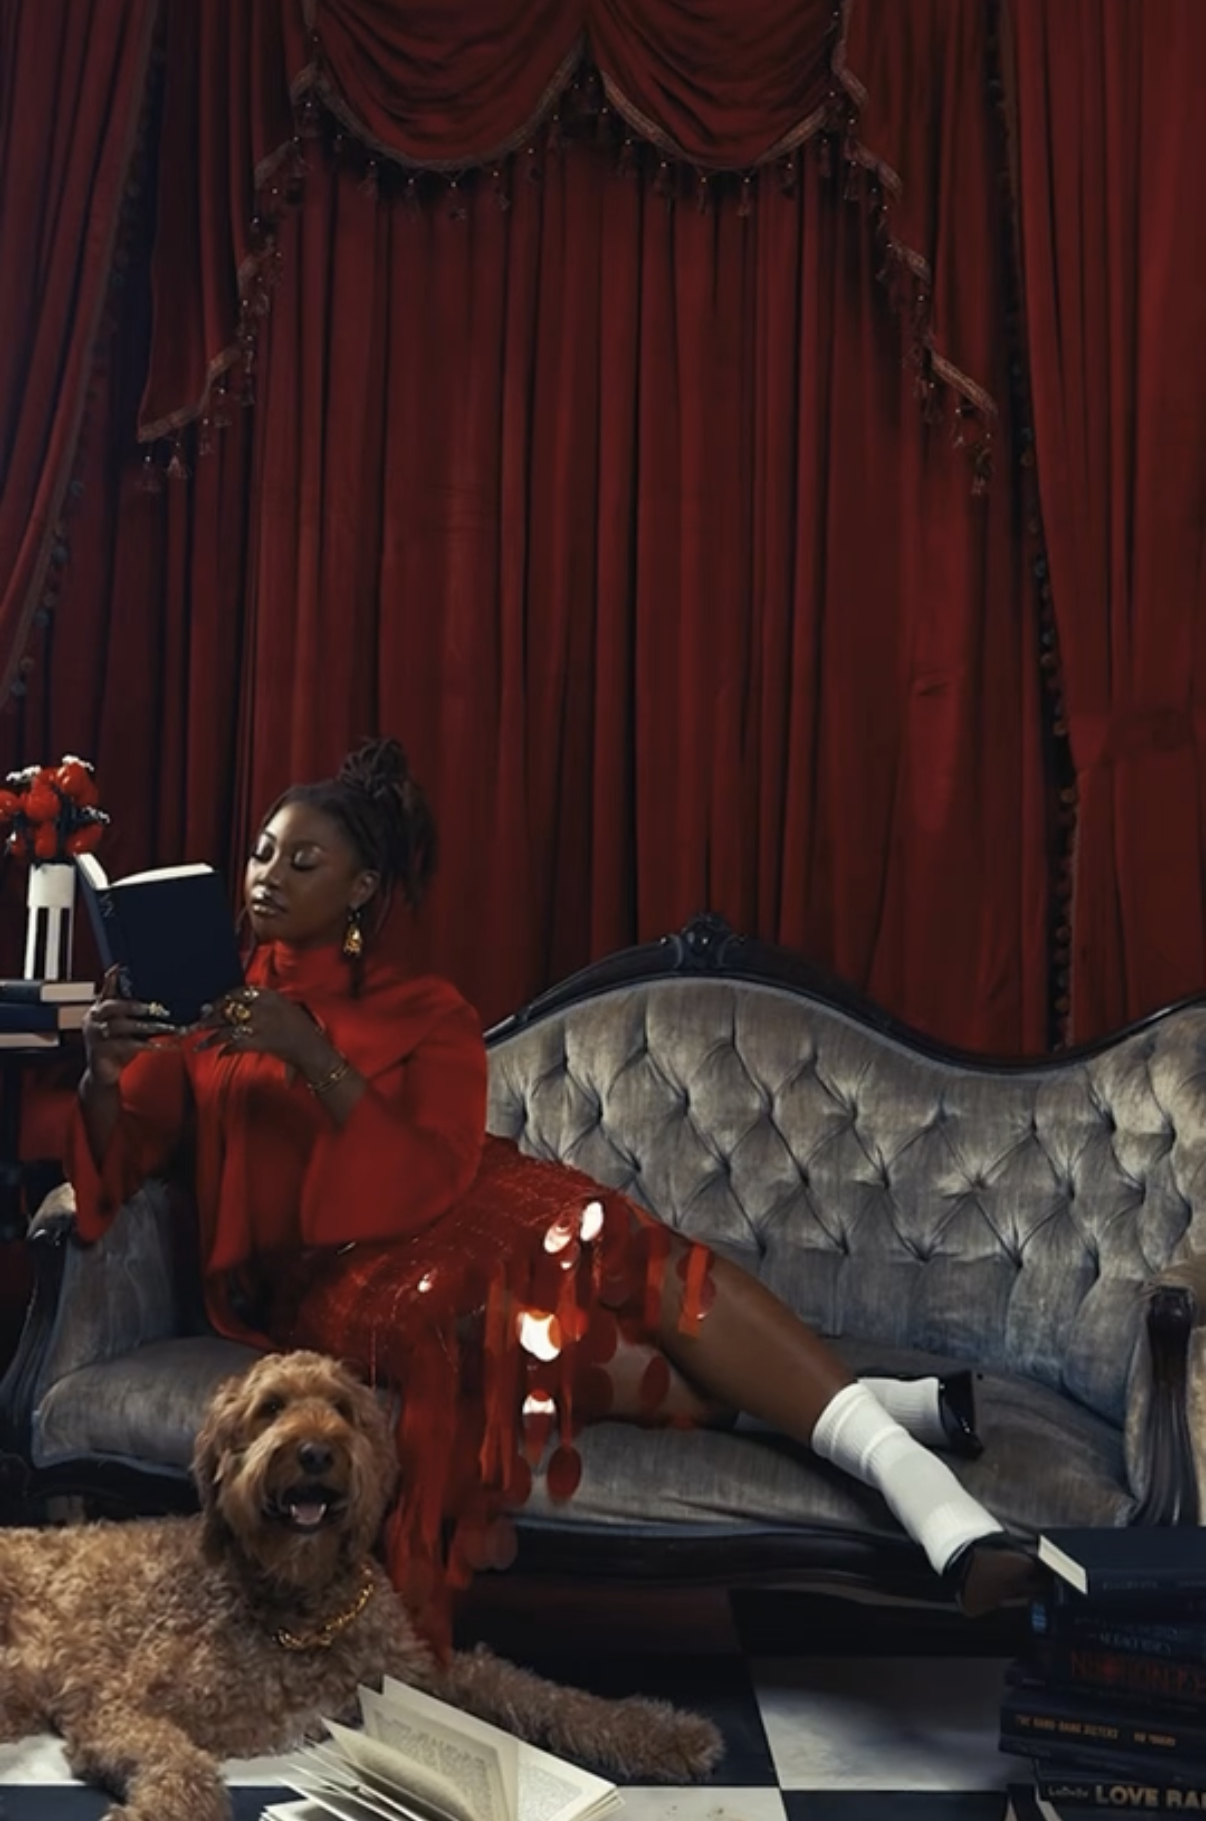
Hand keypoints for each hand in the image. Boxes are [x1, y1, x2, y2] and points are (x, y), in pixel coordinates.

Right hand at [83, 965, 181, 1088]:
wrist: (104, 1075)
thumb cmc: (117, 1047)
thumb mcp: (124, 1028)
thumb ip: (133, 1014)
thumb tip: (158, 1001)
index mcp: (98, 1010)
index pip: (105, 991)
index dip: (111, 979)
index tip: (119, 967)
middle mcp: (93, 1019)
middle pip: (113, 1006)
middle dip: (134, 1005)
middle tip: (154, 1007)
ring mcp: (95, 1035)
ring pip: (124, 1026)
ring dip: (150, 1027)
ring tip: (170, 1028)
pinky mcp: (102, 1051)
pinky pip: (130, 1046)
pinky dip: (151, 1046)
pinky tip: (167, 1046)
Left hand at [198, 986, 331, 1075]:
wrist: (312, 1048)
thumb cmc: (301, 1028)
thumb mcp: (285, 1006)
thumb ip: (264, 1003)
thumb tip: (239, 1007)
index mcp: (269, 995)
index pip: (238, 993)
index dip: (222, 1000)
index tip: (212, 1006)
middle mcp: (262, 1007)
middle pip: (229, 1010)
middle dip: (211, 1018)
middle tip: (197, 1023)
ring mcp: (259, 1024)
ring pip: (227, 1029)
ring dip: (211, 1038)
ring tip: (199, 1045)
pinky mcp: (258, 1041)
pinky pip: (235, 1045)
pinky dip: (226, 1050)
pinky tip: (221, 1054)